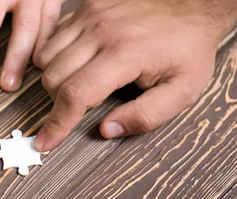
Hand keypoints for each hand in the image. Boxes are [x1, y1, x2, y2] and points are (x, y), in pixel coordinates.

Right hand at [33, 0, 236, 151]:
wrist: (195, 4)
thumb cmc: (188, 47)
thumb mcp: (183, 90)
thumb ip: (146, 116)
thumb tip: (107, 129)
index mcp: (125, 53)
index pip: (75, 94)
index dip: (57, 124)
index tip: (45, 142)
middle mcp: (101, 31)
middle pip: (53, 79)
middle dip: (61, 101)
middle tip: (86, 104)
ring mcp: (91, 15)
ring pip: (45, 59)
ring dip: (55, 79)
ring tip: (81, 82)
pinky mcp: (87, 7)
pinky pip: (53, 38)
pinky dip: (56, 56)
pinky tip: (78, 62)